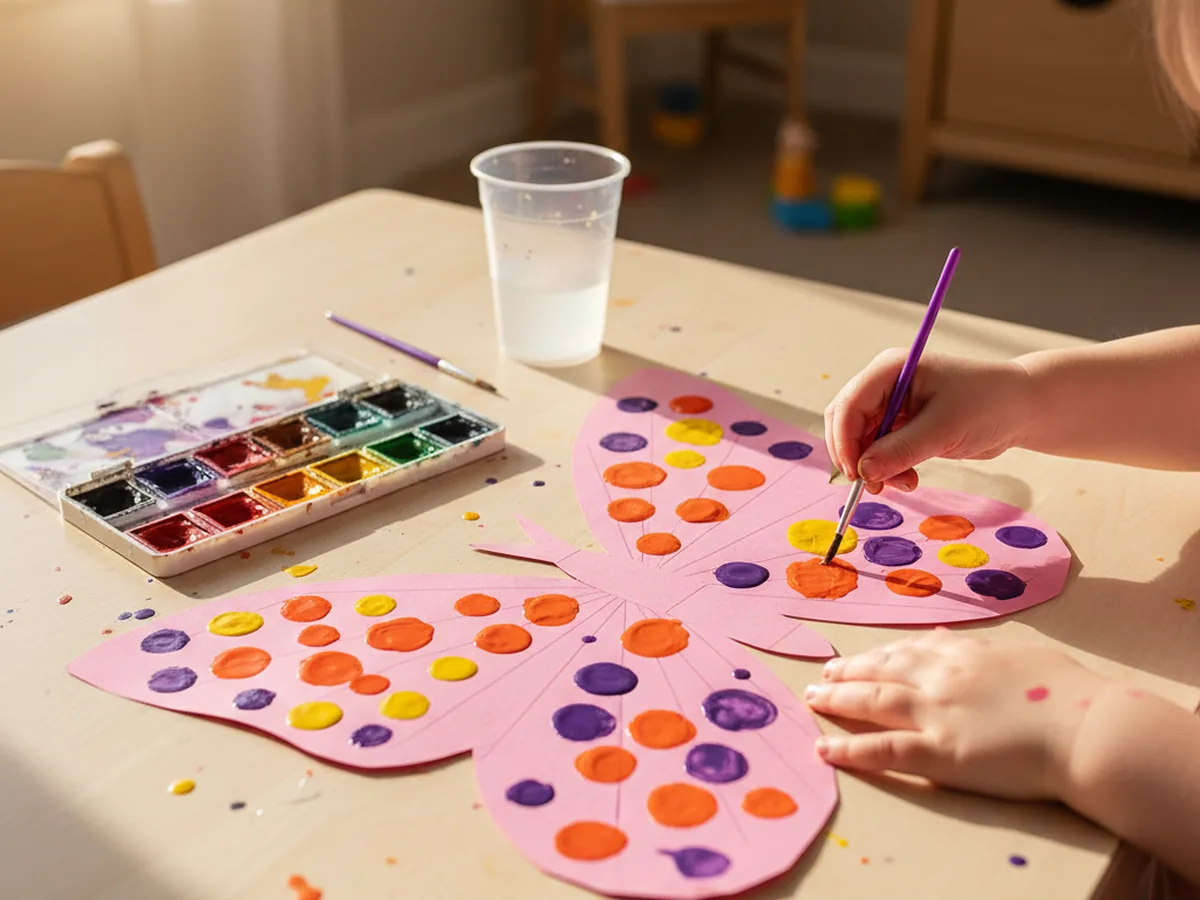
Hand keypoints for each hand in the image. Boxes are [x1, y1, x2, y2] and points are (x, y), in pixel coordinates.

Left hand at [805, 629, 1109, 799]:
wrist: (1090, 729)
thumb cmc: (1073, 696)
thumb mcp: (1026, 655)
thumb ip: (985, 650)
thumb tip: (955, 643)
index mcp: (967, 653)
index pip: (910, 651)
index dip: (880, 655)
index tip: (859, 659)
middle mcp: (942, 677)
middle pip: (882, 670)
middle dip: (848, 672)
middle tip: (822, 677)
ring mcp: (937, 713)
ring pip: (873, 701)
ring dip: (837, 701)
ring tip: (814, 701)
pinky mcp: (939, 752)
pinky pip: (884, 749)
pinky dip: (851, 750)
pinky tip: (826, 750)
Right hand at [823, 351, 1033, 492]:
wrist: (1021, 408)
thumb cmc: (989, 404)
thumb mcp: (944, 429)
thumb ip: (901, 450)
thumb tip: (864, 472)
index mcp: (890, 370)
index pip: (848, 405)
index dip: (845, 441)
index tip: (857, 474)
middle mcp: (885, 384)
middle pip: (846, 423)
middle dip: (856, 456)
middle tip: (875, 486)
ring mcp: (892, 405)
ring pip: (861, 441)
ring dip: (874, 466)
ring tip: (904, 483)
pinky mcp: (902, 424)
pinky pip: (879, 450)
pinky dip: (887, 468)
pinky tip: (909, 478)